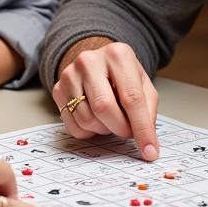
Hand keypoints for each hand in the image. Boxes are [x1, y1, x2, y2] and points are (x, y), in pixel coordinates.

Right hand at [52, 39, 159, 160]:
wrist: (98, 64)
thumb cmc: (123, 76)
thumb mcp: (143, 85)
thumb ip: (148, 111)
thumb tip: (148, 145)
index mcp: (117, 55)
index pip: (131, 98)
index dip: (142, 128)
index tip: (149, 151)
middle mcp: (89, 61)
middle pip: (104, 108)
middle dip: (120, 128)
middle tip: (127, 131)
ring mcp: (70, 74)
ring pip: (87, 120)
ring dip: (104, 130)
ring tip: (111, 118)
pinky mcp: (58, 89)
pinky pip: (73, 126)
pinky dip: (89, 131)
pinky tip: (95, 118)